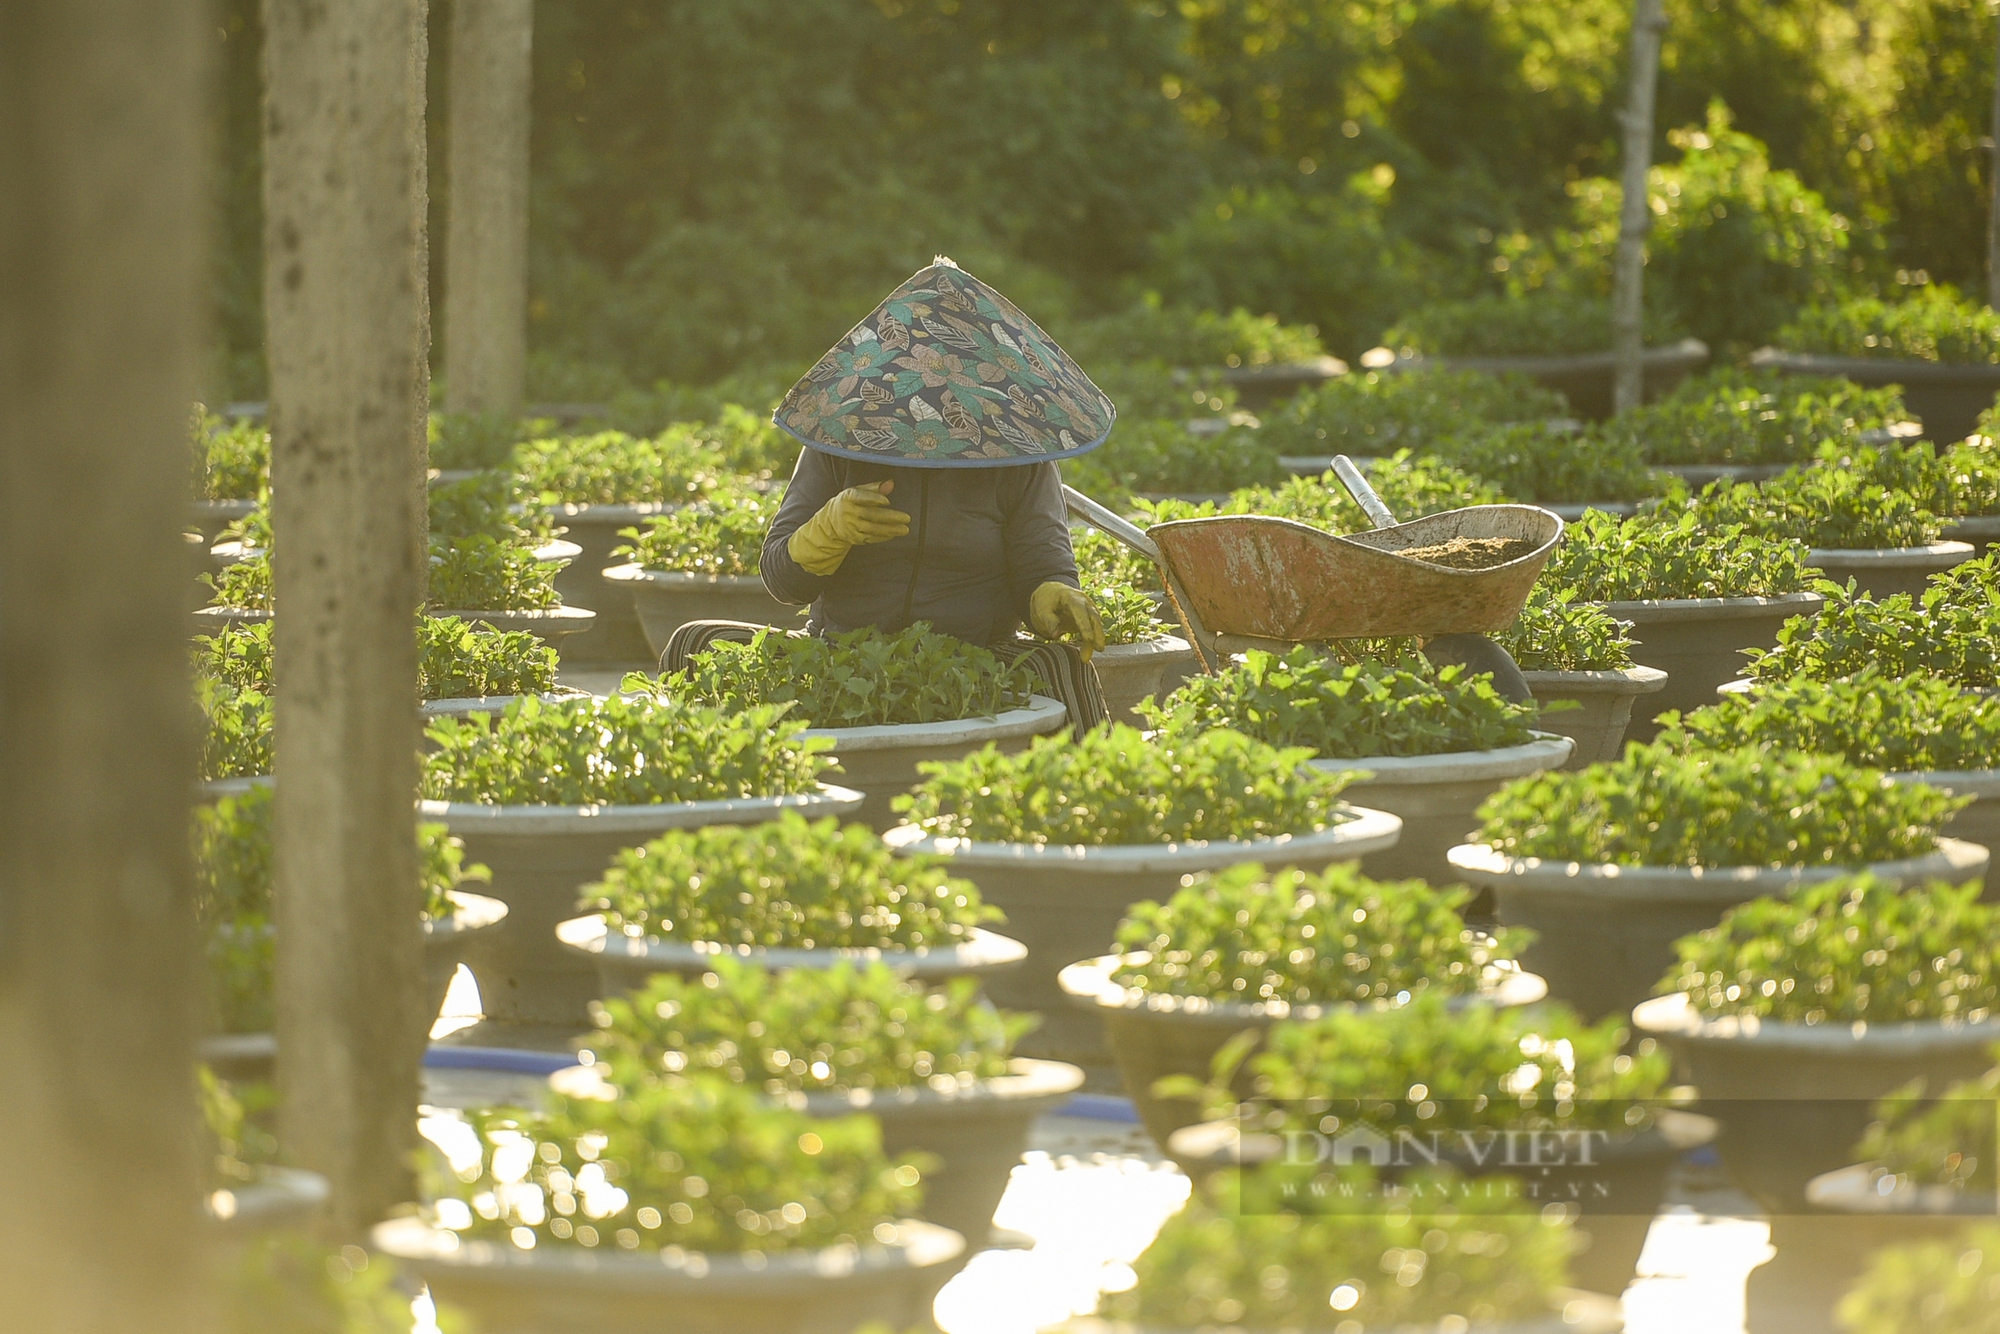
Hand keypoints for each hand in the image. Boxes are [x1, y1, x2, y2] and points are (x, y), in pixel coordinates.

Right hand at [786, 480, 910, 575]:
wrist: (830, 522)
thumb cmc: (849, 502)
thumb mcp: (857, 491)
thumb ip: (874, 488)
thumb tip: (891, 483)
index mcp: (848, 497)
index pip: (859, 496)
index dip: (873, 498)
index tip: (887, 501)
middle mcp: (847, 512)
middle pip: (870, 514)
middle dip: (890, 517)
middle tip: (906, 518)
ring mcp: (849, 527)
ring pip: (872, 528)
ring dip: (890, 529)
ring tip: (905, 529)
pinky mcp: (853, 538)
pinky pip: (870, 538)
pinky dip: (883, 537)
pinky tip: (894, 534)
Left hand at [1029, 581, 1105, 661]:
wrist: (1050, 593)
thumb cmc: (1046, 602)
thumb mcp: (1042, 610)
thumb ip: (1049, 621)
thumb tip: (1055, 636)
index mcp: (1071, 596)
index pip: (1080, 610)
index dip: (1085, 624)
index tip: (1089, 639)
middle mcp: (1083, 601)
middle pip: (1093, 617)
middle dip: (1097, 633)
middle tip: (1099, 649)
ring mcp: (1088, 609)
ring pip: (1096, 625)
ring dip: (1094, 641)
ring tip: (1085, 658)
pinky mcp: (1088, 618)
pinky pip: (1092, 631)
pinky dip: (1089, 643)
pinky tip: (1085, 654)